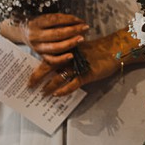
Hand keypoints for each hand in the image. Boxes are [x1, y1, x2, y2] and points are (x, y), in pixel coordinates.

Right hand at [21, 12, 86, 65]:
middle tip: (85, 28)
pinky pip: (52, 60)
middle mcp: (36, 35)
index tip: (81, 20)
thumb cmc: (40, 23)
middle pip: (57, 34)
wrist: (24, 32)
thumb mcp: (46, 17)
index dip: (70, 19)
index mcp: (37, 23)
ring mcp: (38, 47)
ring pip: (56, 47)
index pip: (55, 20)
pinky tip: (72, 55)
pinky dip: (62, 59)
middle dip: (74, 31)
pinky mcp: (41, 56)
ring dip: (71, 43)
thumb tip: (78, 22)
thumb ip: (60, 19)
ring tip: (82, 38)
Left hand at [28, 31, 144, 96]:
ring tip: (42, 94)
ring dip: (49, 87)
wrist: (114, 50)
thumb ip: (69, 57)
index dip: (38, 67)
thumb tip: (57, 68)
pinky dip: (64, 90)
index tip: (29, 74)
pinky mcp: (87, 74)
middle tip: (29, 86)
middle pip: (48, 67)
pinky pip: (73, 84)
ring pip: (58, 77)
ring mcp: (78, 66)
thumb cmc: (98, 51)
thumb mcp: (80, 51)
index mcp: (67, 50)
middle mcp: (69, 57)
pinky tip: (57, 95)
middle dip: (37, 77)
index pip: (48, 58)